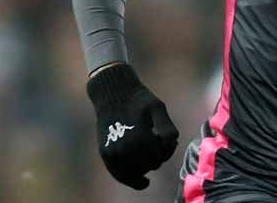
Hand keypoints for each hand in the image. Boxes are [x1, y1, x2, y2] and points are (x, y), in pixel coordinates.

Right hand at [86, 64, 178, 189]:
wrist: (113, 93)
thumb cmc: (139, 99)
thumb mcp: (158, 107)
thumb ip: (167, 127)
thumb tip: (171, 143)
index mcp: (140, 138)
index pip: (160, 157)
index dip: (167, 149)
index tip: (165, 139)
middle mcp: (125, 149)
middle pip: (150, 165)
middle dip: (157, 157)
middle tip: (157, 143)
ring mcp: (113, 153)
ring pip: (135, 173)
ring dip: (144, 167)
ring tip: (148, 152)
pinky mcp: (105, 154)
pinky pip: (119, 175)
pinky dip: (131, 179)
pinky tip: (143, 182)